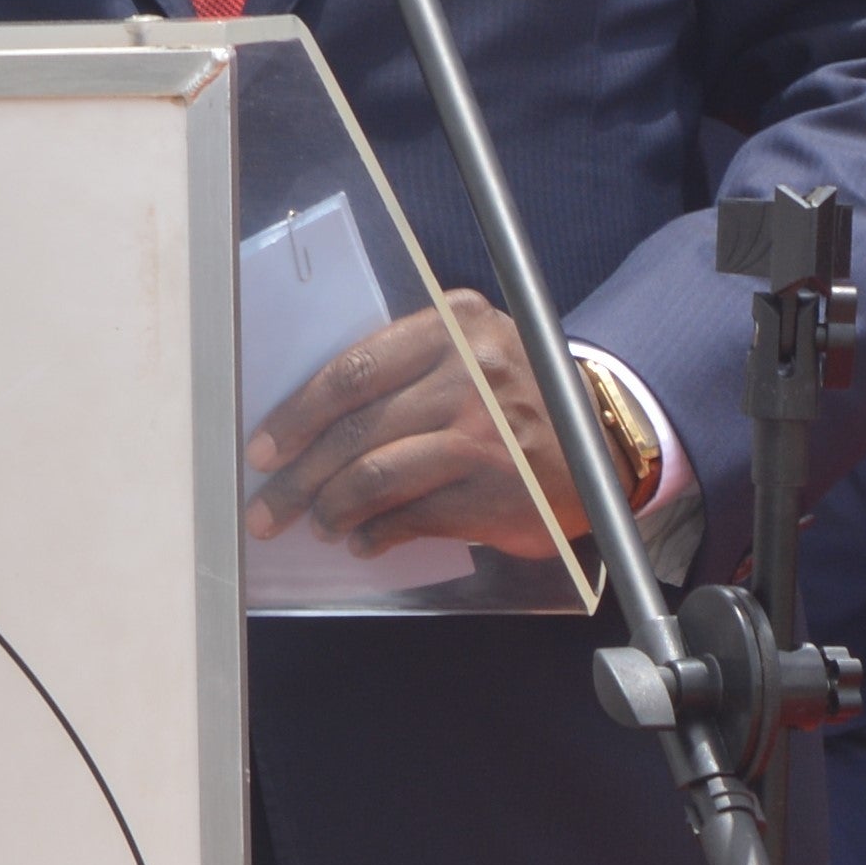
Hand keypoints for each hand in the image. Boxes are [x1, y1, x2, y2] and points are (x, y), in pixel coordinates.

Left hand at [250, 295, 581, 560]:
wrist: (602, 441)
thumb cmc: (515, 397)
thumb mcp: (471, 352)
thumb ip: (405, 369)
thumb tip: (309, 425)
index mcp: (456, 324)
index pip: (353, 369)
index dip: (297, 415)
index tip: (264, 448)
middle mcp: (473, 371)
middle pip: (356, 427)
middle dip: (299, 475)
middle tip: (268, 506)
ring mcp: (488, 431)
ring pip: (378, 474)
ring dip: (333, 508)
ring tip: (320, 525)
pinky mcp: (499, 489)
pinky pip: (414, 516)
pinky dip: (377, 533)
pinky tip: (364, 540)